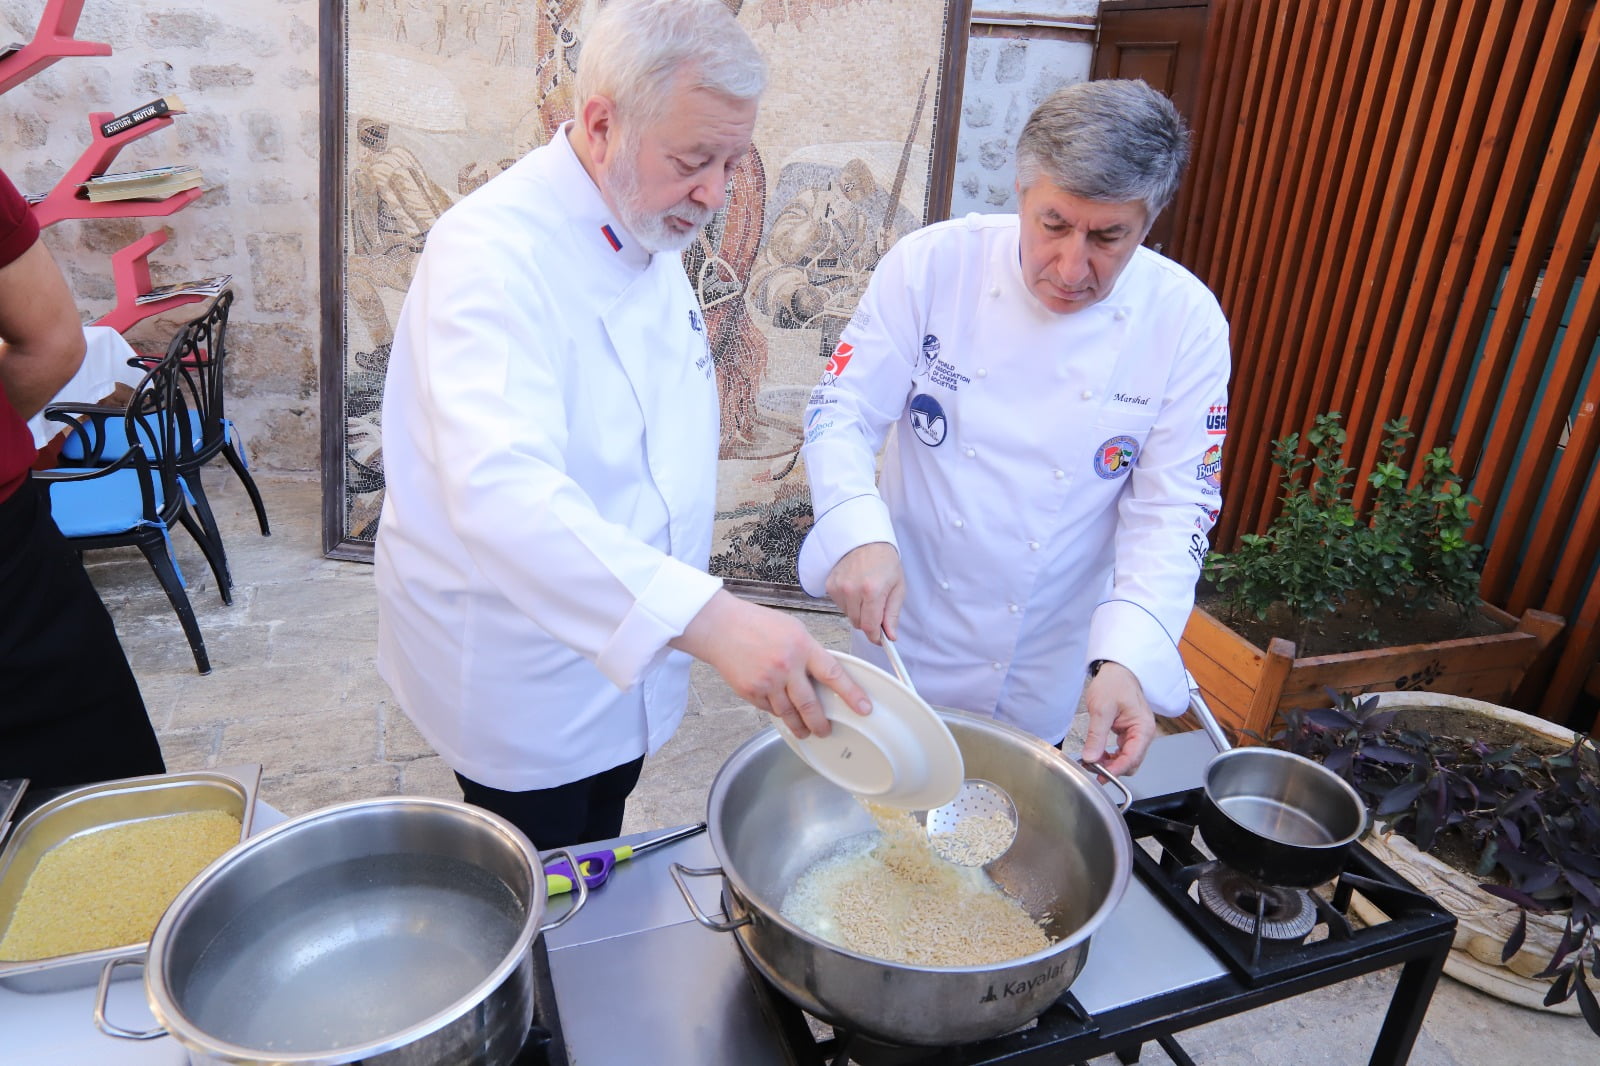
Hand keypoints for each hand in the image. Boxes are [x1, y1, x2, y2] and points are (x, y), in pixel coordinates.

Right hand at [672, 590, 870, 739]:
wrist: (720, 627)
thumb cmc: (756, 624)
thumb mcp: (792, 630)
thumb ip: (808, 652)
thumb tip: (822, 673)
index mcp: (802, 647)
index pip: (833, 674)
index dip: (851, 694)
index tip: (864, 708)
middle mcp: (787, 666)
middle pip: (810, 704)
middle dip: (820, 723)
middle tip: (826, 730)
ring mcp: (768, 681)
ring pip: (789, 713)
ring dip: (798, 726)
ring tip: (804, 731)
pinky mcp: (751, 691)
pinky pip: (769, 709)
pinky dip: (775, 711)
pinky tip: (778, 709)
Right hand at [824, 542, 903, 643]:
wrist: (866, 541)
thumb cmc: (884, 562)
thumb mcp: (898, 587)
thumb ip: (892, 614)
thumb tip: (890, 636)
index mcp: (872, 590)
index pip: (869, 626)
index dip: (875, 637)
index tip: (880, 639)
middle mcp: (852, 590)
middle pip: (858, 624)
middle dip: (869, 621)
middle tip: (877, 608)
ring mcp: (839, 587)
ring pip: (848, 616)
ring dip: (858, 612)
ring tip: (866, 595)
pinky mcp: (830, 585)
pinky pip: (840, 606)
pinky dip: (849, 603)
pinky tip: (856, 590)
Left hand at [1081, 661, 1157, 776]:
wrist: (1117, 671)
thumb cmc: (1114, 683)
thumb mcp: (1101, 709)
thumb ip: (1096, 735)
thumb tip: (1090, 757)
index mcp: (1143, 728)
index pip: (1132, 758)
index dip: (1115, 769)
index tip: (1099, 774)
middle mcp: (1144, 734)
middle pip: (1131, 763)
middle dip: (1112, 768)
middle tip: (1091, 768)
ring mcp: (1137, 734)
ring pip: (1126, 759)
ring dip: (1110, 764)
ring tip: (1092, 762)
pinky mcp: (1129, 734)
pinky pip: (1122, 752)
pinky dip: (1110, 756)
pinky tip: (1098, 754)